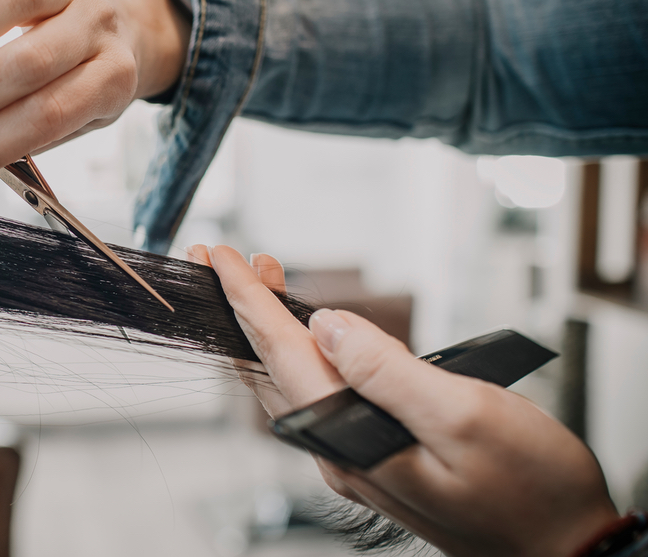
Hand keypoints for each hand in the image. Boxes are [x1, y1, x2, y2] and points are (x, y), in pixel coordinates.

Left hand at [185, 245, 620, 556]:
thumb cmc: (529, 492)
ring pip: (291, 381)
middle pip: (270, 366)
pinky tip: (312, 337)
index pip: (278, 352)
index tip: (220, 257)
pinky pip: (318, 396)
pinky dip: (303, 354)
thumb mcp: (464, 416)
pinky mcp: (376, 457)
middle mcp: (339, 451)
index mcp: (350, 436)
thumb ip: (385, 369)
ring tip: (263, 282)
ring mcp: (354, 457)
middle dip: (244, 308)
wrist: (564, 551)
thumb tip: (326, 326)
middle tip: (228, 258)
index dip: (245, 299)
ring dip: (270, 328)